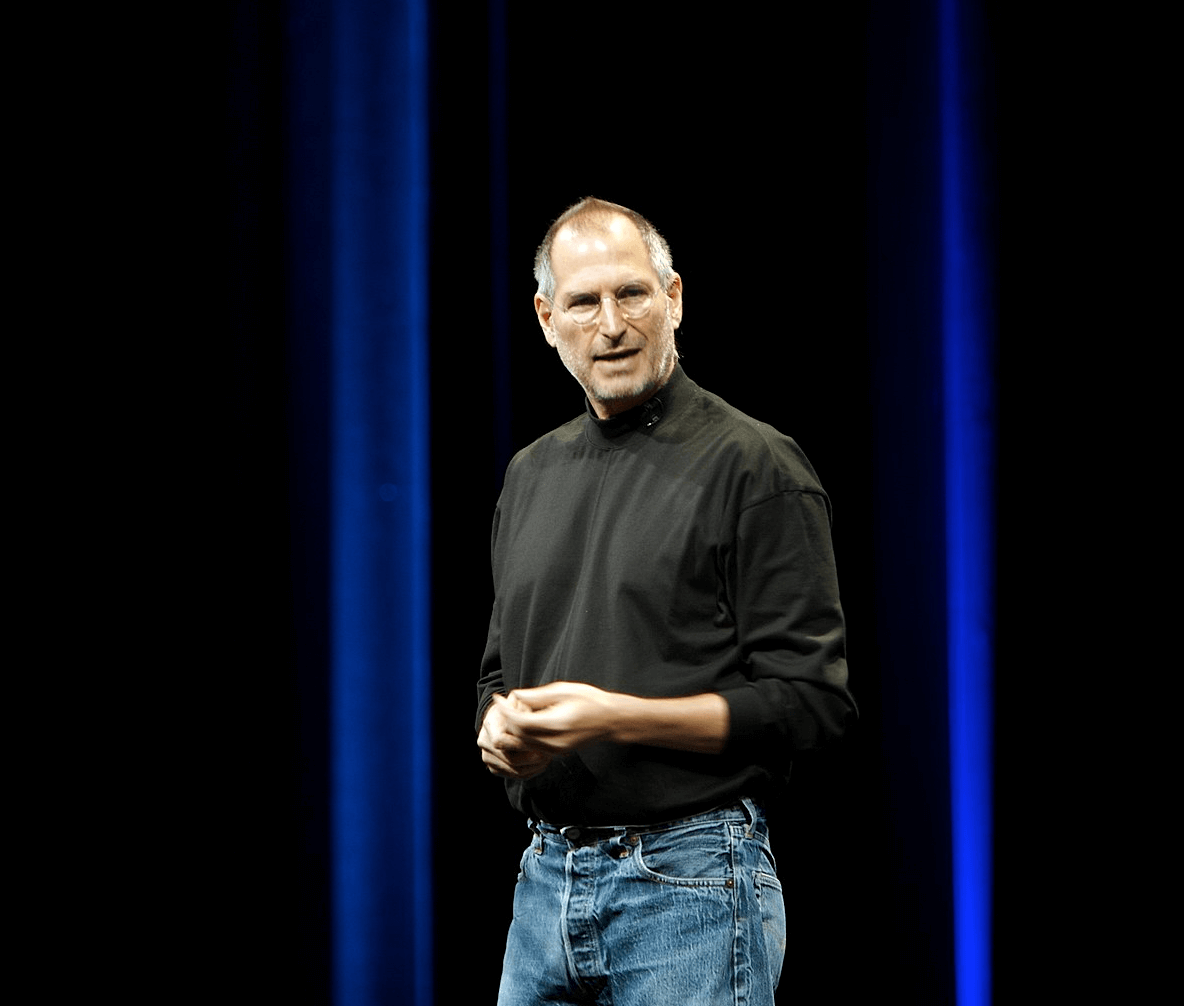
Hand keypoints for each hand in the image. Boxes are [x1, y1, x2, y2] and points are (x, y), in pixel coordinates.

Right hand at [478, 693, 555, 778]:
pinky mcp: (495, 768)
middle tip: (548, 755)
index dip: (520, 745)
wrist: (503, 718)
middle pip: (510, 760)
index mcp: (489, 725)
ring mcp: (488, 757)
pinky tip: (541, 764)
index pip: (500, 741)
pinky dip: (530, 772)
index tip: (539, 744)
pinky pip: (514, 776)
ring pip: (514, 771)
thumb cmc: (515, 708)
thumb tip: (527, 710)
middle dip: (532, 759)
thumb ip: (523, 705)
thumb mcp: (519, 701)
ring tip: (548, 759)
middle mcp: (484, 742)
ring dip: (534, 767)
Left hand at [498, 682, 618, 753]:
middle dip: (507, 720)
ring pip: (522, 744)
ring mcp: (555, 750)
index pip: (519, 722)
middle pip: (517, 736)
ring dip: (513, 729)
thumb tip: (514, 695)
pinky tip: (525, 720)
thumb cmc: (590, 700)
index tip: (498, 697)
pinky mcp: (556, 753)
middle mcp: (553, 742)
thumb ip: (536, 695)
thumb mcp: (563, 690)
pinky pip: (531, 747)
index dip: (505, 710)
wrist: (610, 720)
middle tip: (506, 703)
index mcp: (556, 724)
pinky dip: (523, 735)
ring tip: (514, 710)